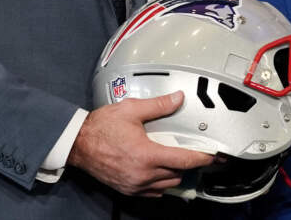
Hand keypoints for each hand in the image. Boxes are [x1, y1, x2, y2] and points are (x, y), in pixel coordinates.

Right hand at [67, 90, 214, 195]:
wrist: (78, 144)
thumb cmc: (100, 128)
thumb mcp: (131, 110)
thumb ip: (158, 106)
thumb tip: (177, 99)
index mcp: (146, 155)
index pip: (184, 160)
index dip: (202, 157)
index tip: (213, 156)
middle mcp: (143, 174)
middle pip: (178, 174)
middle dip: (188, 164)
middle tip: (194, 152)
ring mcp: (135, 185)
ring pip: (167, 185)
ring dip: (174, 173)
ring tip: (175, 159)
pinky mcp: (128, 189)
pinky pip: (153, 192)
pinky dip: (161, 183)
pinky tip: (159, 170)